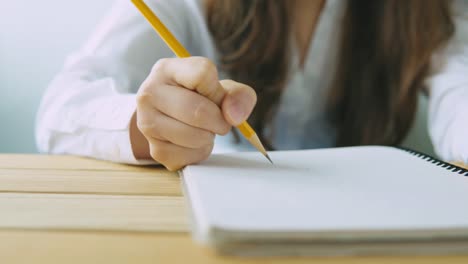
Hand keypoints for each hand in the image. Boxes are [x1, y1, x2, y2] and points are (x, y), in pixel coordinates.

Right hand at [132, 57, 256, 170]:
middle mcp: (150, 93)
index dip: (219, 91)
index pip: (202, 74)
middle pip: (198, 111)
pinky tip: (193, 143)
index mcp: (167, 69)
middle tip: (220, 121)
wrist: (170, 118)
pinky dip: (200, 153)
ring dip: (209, 137)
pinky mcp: (154, 149)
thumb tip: (234, 117)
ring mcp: (147, 122)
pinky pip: (189, 157)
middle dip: (219, 121)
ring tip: (204, 129)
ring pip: (194, 136)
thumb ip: (238, 96)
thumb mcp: (222, 88)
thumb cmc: (199, 98)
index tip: (217, 97)